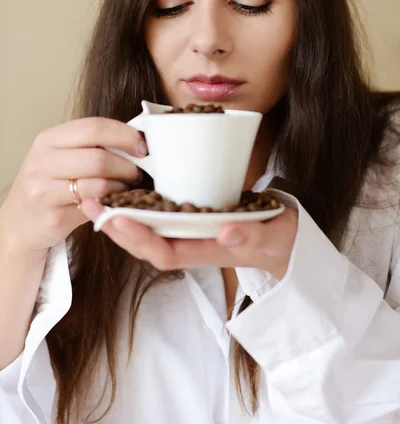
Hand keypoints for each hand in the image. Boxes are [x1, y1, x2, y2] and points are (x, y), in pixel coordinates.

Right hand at [0, 118, 146, 255]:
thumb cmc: (50, 183)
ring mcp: (44, 191)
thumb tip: (137, 138)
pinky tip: (117, 201)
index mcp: (49, 139)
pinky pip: (96, 207)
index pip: (94, 127)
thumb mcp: (62, 155)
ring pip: (100, 184)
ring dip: (123, 186)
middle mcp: (42, 162)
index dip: (125, 135)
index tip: (143, 146)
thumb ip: (91, 144)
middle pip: (99, 158)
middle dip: (128, 166)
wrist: (21, 221)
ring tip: (129, 187)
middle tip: (139, 172)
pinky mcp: (54, 216)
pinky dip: (113, 203)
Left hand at [81, 200, 297, 279]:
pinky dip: (138, 207)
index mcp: (208, 251)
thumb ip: (254, 234)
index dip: (139, 240)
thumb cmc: (280, 240)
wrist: (285, 243)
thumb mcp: (275, 236)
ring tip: (95, 197)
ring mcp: (190, 234)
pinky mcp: (191, 220)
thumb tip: (226, 229)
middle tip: (91, 204)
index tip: (117, 220)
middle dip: (118, 228)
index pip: (165, 253)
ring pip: (148, 232)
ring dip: (121, 217)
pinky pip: (159, 218)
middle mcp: (193, 245)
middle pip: (146, 245)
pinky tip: (122, 191)